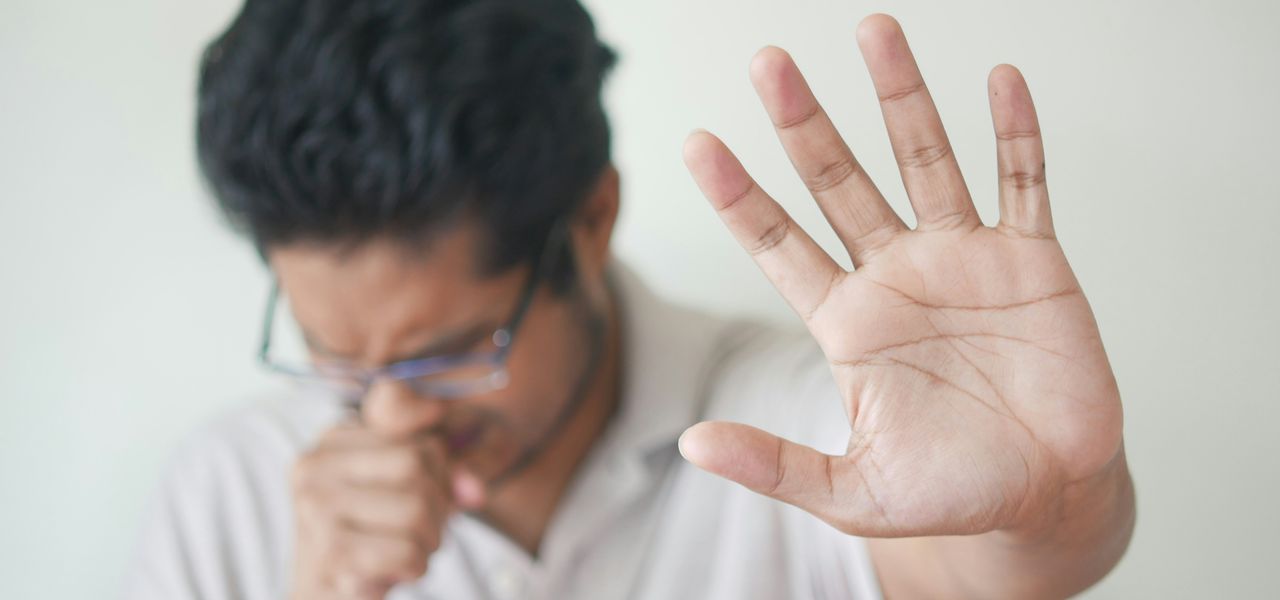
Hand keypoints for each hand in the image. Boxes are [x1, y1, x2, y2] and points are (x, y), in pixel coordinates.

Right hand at [289, 423, 484, 599]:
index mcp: (333, 441)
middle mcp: (315, 466)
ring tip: (408, 552)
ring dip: (428, 541)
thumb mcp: (405, 491)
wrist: (323, 595)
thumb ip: (445, 474)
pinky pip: (406, 551)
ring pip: (415, 509)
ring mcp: (316, 507)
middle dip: (437, 509)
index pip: (421, 444)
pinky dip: (416, 566)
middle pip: (415, 468)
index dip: (442, 480)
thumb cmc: (370, 539)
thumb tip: (475, 490)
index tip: (430, 504)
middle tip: (423, 534)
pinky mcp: (330, 550)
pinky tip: (395, 571)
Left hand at [679, 14, 1123, 539]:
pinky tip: (999, 82)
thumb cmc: (950, 493)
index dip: (739, 196)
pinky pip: (1024, 182)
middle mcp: (896, 275)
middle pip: (839, 182)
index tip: (698, 144)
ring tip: (874, 32)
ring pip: (925, 160)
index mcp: (847, 321)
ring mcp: (964, 259)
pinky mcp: (1032, 261)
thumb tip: (691, 445)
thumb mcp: (852, 491)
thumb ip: (775, 463)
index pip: (778, 243)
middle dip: (804, 124)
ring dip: (901, 98)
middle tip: (768, 65)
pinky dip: (1015, 134)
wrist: (1047, 496)